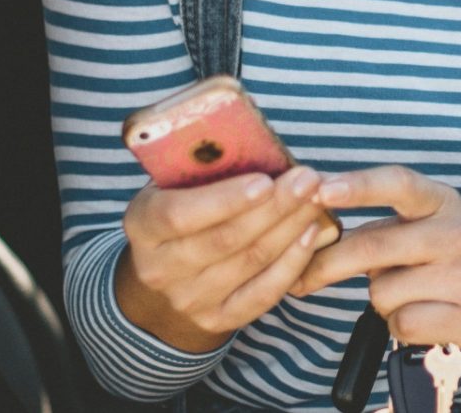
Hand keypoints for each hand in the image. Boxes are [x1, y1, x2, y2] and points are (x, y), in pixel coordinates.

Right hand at [115, 166, 333, 351]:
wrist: (168, 271)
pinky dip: (293, 262)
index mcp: (143, 224)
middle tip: (308, 180)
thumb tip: (256, 141)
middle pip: (225, 239)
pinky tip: (311, 234)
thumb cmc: (184, 208)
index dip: (224, 199)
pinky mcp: (218, 319)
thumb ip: (205, 166)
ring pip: (250, 262)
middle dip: (274, 207)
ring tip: (317, 199)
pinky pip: (264, 293)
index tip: (265, 180)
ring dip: (290, 228)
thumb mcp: (176, 183)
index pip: (179, 214)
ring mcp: (188, 299)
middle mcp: (159, 268)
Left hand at [291, 164, 460, 358]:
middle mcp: (460, 233)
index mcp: (442, 201)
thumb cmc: (442, 260)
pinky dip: (400, 326)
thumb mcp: (419, 229)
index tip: (320, 189)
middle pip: (375, 246)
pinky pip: (402, 324)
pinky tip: (424, 318)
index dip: (358, 185)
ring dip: (381, 301)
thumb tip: (306, 237)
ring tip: (409, 296)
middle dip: (328, 265)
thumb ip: (373, 230)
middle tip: (302, 279)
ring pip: (384, 293)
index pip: (399, 183)